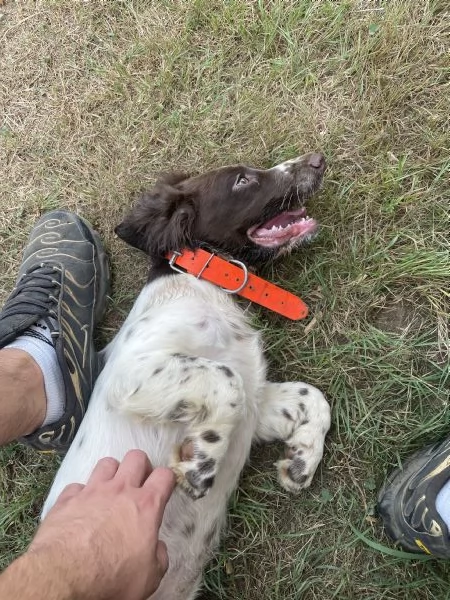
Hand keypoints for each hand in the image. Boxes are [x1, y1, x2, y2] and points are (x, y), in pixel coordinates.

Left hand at [29, 450, 174, 599]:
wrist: (65, 577)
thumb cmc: (110, 578)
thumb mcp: (149, 578)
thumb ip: (158, 557)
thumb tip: (157, 549)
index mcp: (145, 507)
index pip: (164, 476)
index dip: (167, 480)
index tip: (164, 489)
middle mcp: (120, 491)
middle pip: (136, 458)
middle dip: (141, 466)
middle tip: (139, 483)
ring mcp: (92, 492)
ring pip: (107, 463)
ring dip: (112, 473)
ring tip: (111, 490)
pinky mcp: (67, 499)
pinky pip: (76, 485)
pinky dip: (80, 494)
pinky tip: (81, 507)